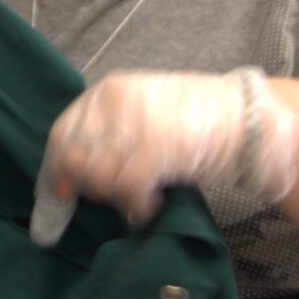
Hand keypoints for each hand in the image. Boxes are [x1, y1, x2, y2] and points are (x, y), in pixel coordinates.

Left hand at [30, 68, 296, 245]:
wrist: (245, 121)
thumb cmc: (192, 123)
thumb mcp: (140, 119)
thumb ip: (103, 141)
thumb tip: (62, 182)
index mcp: (106, 91)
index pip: (61, 135)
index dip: (54, 173)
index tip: (55, 202)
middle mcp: (114, 101)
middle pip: (75, 161)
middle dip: (92, 190)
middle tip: (124, 195)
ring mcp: (135, 123)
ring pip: (99, 178)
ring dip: (119, 199)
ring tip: (146, 196)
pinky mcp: (157, 147)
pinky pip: (128, 190)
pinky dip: (138, 207)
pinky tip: (156, 203)